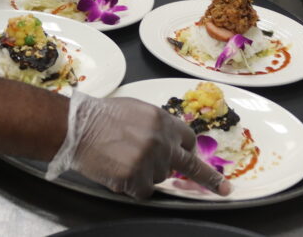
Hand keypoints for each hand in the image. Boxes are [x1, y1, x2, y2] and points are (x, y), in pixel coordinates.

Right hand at [45, 91, 231, 199]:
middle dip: (209, 178)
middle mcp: (162, 141)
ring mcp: (150, 161)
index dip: (188, 149)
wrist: (78, 127)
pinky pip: (144, 192)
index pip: (188, 139)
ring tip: (125, 160)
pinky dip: (134, 188)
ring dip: (147, 174)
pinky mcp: (136, 178)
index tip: (194, 157)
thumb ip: (158, 126)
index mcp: (163, 120)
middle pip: (191, 165)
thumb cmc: (102, 116)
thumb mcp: (138, 110)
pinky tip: (120, 173)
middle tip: (223, 189)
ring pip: (160, 178)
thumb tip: (172, 141)